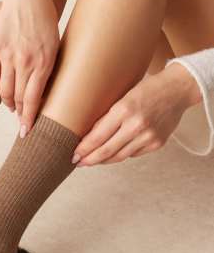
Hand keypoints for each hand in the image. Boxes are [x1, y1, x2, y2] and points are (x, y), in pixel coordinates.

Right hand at [0, 0, 58, 136]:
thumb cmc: (45, 19)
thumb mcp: (55, 45)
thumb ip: (48, 70)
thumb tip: (40, 94)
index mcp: (43, 62)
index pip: (32, 100)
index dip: (29, 120)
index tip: (26, 133)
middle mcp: (24, 61)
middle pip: (17, 99)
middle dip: (20, 115)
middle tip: (22, 124)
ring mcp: (7, 55)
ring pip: (3, 90)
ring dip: (9, 102)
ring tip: (13, 106)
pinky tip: (5, 81)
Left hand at [72, 63, 201, 165]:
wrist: (178, 90)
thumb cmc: (148, 89)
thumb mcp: (122, 96)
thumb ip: (108, 116)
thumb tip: (88, 136)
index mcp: (124, 110)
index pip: (97, 136)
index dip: (83, 149)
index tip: (74, 155)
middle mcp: (136, 125)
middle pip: (106, 151)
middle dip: (89, 159)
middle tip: (78, 163)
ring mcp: (148, 137)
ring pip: (119, 156)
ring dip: (104, 160)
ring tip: (92, 160)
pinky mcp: (157, 144)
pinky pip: (133, 154)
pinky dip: (121, 154)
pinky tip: (113, 153)